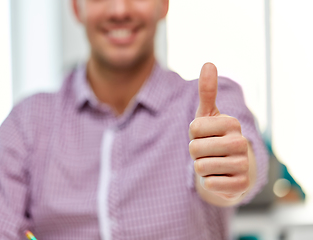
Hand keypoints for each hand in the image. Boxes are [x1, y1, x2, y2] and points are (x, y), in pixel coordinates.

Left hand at [189, 63, 249, 201]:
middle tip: (208, 151)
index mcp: (232, 123)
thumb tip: (208, 63)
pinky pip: (209, 184)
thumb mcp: (208, 115)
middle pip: (194, 148)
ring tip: (213, 163)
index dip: (193, 133)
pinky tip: (219, 178)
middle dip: (195, 152)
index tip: (204, 134)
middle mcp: (241, 143)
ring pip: (200, 167)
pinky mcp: (241, 186)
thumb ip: (207, 91)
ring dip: (201, 167)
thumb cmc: (214, 137)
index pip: (194, 128)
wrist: (230, 167)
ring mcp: (243, 165)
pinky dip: (208, 182)